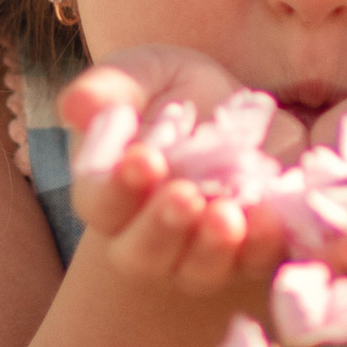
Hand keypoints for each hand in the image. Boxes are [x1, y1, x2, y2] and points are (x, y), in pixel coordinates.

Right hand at [58, 47, 302, 297]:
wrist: (247, 115)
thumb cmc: (175, 93)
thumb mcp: (144, 75)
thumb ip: (110, 89)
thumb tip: (77, 106)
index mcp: (108, 192)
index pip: (99, 203)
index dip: (117, 187)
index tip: (144, 158)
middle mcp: (147, 237)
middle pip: (142, 253)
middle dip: (162, 226)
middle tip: (184, 195)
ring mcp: (199, 257)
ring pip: (196, 271)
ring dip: (211, 247)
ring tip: (227, 216)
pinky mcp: (251, 257)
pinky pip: (256, 265)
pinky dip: (262, 246)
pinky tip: (269, 218)